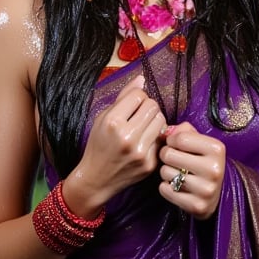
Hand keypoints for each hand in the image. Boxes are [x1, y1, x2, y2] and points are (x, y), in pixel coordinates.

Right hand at [63, 75, 166, 215]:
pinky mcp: (150, 164)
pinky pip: (161, 140)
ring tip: (142, 127)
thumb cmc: (98, 144)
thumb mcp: (103, 118)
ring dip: (154, 121)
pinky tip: (143, 143)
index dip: (136, 98)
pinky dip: (154, 138)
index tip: (131, 106)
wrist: (97, 179)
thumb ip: (123, 98)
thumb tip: (141, 79)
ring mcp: (140, 152)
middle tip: (139, 116)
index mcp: (112, 122)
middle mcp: (127, 137)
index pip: (139, 96)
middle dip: (147, 108)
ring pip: (161, 121)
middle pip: (153, 107)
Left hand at [159, 122, 225, 219]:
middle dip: (166, 155)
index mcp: (217, 149)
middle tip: (174, 160)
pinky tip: (177, 187)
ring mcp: (206, 189)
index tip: (175, 145)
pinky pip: (165, 190)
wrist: (217, 194)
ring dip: (166, 172)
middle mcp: (214, 169)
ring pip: (165, 172)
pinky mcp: (197, 206)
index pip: (179, 138)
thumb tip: (164, 131)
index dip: (171, 140)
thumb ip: (183, 131)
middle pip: (169, 154)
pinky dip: (166, 187)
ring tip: (177, 173)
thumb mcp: (200, 142)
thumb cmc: (203, 162)